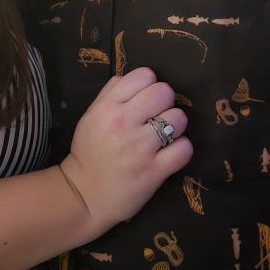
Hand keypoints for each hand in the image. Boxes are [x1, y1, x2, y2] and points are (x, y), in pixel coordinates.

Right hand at [59, 68, 191, 235]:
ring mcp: (141, 148)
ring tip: (164, 136)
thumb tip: (135, 79)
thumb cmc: (89, 152)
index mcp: (108, 107)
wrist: (84, 195)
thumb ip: (111, 93)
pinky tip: (171, 153)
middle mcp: (124, 123)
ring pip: (178, 118)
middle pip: (164, 92)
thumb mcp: (91, 115)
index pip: (144, 75)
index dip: (149, 85)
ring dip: (175, 126)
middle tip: (157, 116)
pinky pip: (184, 148)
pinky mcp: (155, 171)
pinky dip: (181, 149)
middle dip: (165, 102)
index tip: (145, 100)